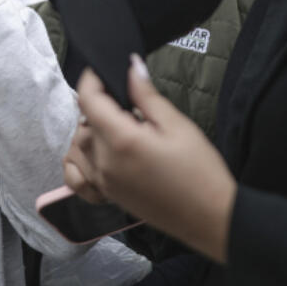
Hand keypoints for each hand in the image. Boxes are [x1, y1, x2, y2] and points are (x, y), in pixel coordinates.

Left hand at [65, 56, 236, 262]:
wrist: (210, 217)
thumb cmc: (200, 172)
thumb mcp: (177, 125)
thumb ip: (146, 95)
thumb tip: (130, 68)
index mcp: (121, 141)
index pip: (88, 100)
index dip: (92, 79)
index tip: (104, 71)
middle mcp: (105, 163)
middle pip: (82, 123)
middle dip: (97, 105)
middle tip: (126, 101)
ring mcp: (103, 183)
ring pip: (76, 147)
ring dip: (88, 131)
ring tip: (119, 127)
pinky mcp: (108, 196)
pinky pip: (77, 177)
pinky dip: (79, 162)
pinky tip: (101, 154)